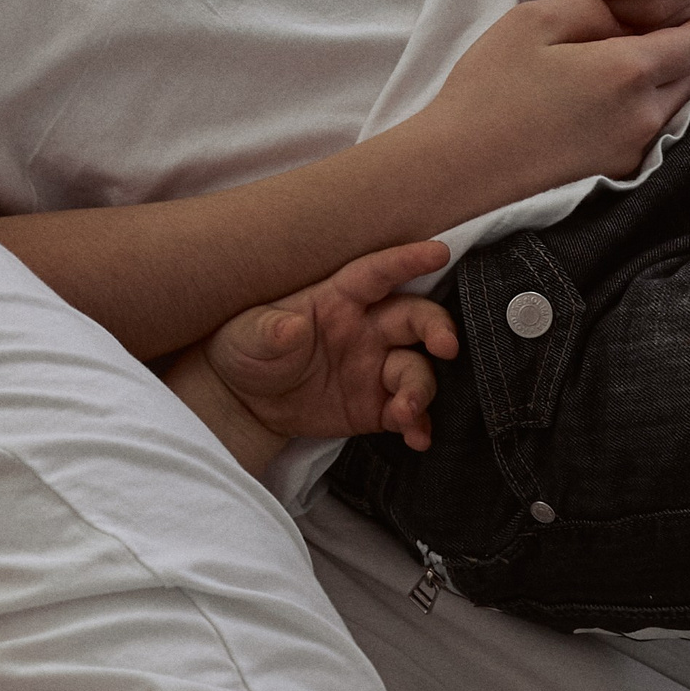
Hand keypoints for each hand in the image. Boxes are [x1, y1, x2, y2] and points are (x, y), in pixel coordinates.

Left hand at [201, 241, 455, 451]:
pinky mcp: (376, 406)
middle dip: (436, 327)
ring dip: (421, 388)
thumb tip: (291, 327)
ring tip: (406, 410)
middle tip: (446, 346)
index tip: (439, 251)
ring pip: (417, 369)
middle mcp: (366, 328)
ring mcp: (374, 368)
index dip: (408, 261)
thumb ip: (270, 330)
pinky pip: (408, 412)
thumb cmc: (246, 348)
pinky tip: (416, 438)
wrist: (243, 402)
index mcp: (338, 299)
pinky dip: (418, 423)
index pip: (378, 274)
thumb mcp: (248, 335)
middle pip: (415, 318)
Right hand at [431, 0, 689, 204]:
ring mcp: (634, 148)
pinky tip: (599, 93)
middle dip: (680, 46)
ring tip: (615, 56)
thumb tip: (628, 12)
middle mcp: (645, 115)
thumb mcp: (534, 20)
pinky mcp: (617, 169)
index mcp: (630, 71)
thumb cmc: (491, 86)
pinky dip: (641, 105)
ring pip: (674, 102)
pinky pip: (650, 128)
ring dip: (661, 77)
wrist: (461, 163)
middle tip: (643, 24)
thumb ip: (595, 5)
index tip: (673, 0)